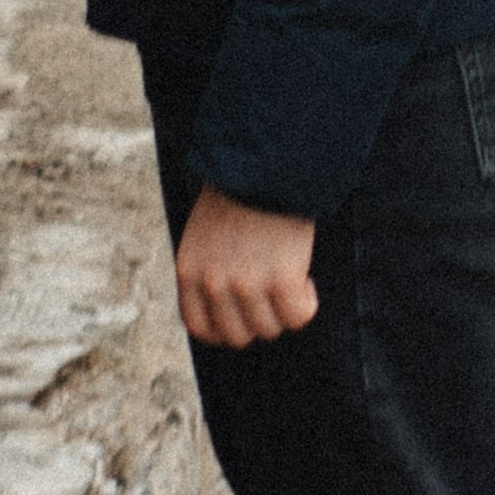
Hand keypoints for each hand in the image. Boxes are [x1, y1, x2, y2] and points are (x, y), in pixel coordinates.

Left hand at [175, 186, 318, 347]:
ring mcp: (246, 284)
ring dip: (283, 309)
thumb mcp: (204, 232)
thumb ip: (209, 269)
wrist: (265, 159)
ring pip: (270, 328)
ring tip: (290, 278)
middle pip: (238, 335)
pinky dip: (306, 303)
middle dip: (257, 319)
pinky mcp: (281, 279)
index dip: (225, 328)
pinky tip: (305, 279)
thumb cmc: (239, 191)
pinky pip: (298, 316)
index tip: (244, 315)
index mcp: (189, 270)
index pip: (200, 328)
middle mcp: (213, 282)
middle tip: (271, 293)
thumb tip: (229, 309)